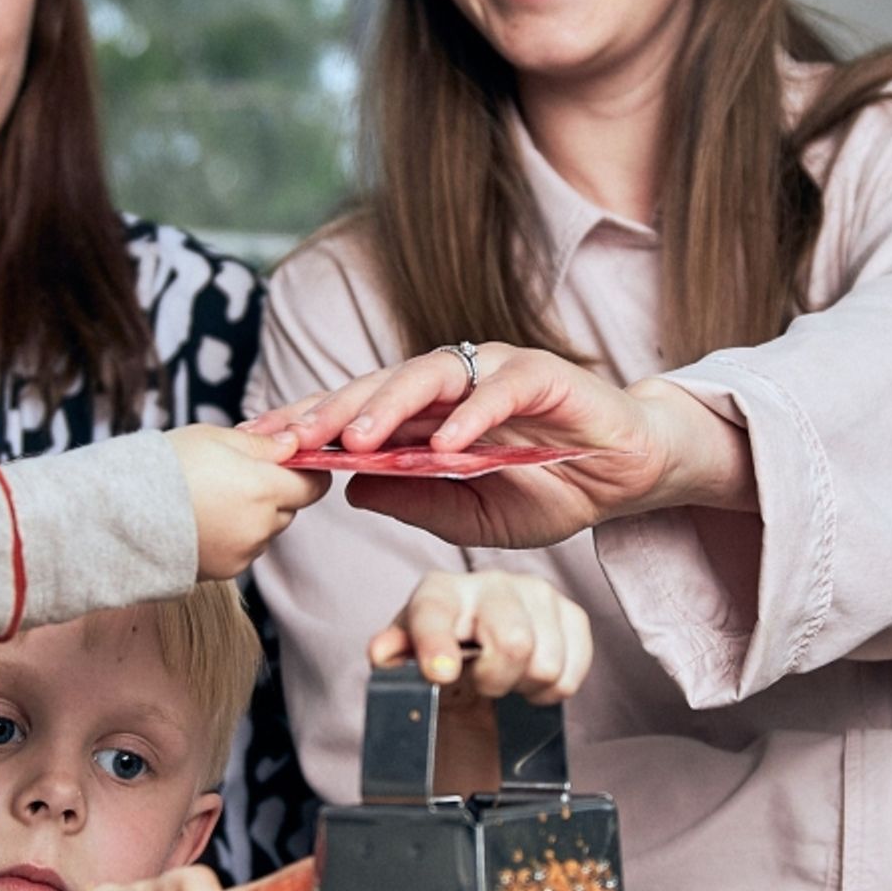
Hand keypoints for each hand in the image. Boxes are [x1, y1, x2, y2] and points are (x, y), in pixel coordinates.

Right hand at [170, 426, 327, 579]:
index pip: (313, 484)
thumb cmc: (165, 466)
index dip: (305, 472)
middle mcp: (261, 525)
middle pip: (288, 508)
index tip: (289, 463)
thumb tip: (293, 445)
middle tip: (235, 477)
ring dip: (251, 516)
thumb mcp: (214, 438)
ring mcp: (244, 552)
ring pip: (264, 531)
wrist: (120, 515)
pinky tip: (200, 522)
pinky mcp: (225, 572)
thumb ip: (261, 444)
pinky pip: (243, 550)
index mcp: (264, 488)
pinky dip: (231, 537)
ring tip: (209, 500)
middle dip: (272, 493)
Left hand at [249, 343, 749, 548]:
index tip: (263, 447)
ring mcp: (495, 374)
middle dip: (330, 413)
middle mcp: (453, 385)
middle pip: (378, 388)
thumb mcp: (473, 517)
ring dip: (389, 406)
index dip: (310, 425)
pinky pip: (500, 389)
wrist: (628, 476)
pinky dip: (472, 416)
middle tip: (291, 441)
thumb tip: (352, 489)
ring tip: (356, 440)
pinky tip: (447, 446)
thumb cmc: (552, 489)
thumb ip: (416, 500)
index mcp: (427, 416)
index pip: (356, 412)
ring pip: (428, 376)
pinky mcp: (543, 374)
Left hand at [369, 570, 593, 701]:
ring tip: (507, 678)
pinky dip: (552, 689)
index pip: (437, 614)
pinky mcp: (571, 614)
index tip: (441, 675)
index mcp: (440, 592)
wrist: (480, 657)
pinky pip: (574, 669)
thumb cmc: (442, 655)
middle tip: (482, 685)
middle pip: (514, 642)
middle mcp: (492, 583)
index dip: (438, 645)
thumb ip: (394, 654)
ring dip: (524, 686)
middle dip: (496, 679)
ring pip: (547, 663)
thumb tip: (382, 652)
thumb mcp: (407, 659)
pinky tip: (530, 677)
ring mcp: (537, 594)